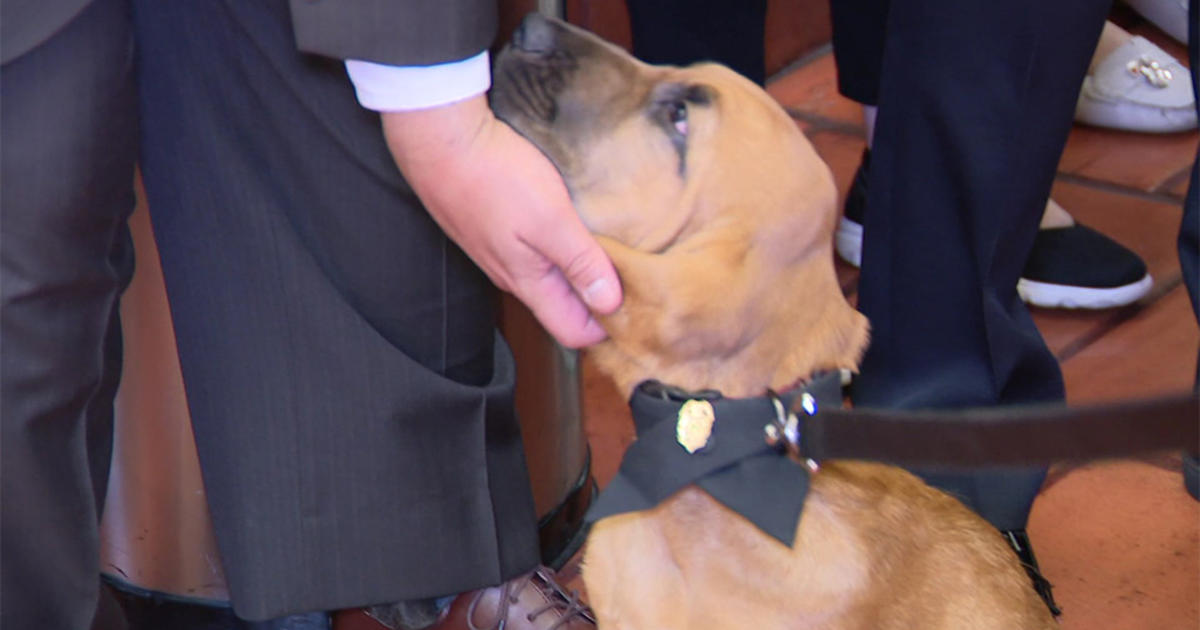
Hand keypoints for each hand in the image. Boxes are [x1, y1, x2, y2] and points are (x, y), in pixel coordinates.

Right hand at [380, 94, 621, 347]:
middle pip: (563, 307)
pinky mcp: (493, 228)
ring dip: (580, 270)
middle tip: (635, 273)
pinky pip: (533, 251)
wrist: (440, 140)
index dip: (607, 327)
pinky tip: (573, 223)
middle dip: (598, 299)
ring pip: (549, 278)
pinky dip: (559, 247)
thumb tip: (609, 304)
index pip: (573, 332)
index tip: (638, 303)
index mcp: (528, 282)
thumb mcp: (551, 220)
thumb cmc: (494, 177)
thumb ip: (581, 263)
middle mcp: (512, 275)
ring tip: (610, 246)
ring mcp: (499, 252)